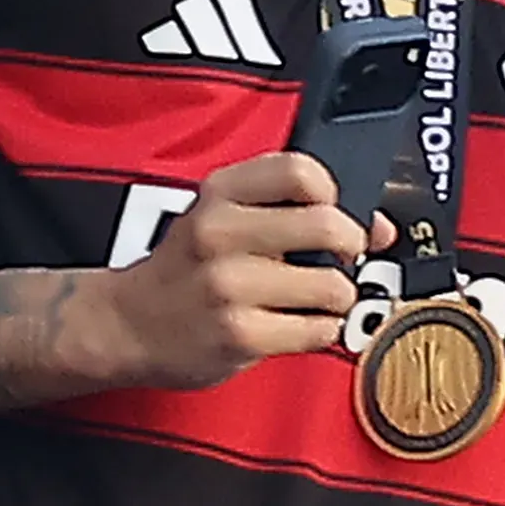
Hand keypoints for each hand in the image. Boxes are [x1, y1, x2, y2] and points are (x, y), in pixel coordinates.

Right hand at [78, 154, 367, 391]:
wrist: (124, 324)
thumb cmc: (186, 271)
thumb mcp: (222, 219)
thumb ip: (293, 211)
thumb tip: (379, 228)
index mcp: (217, 194)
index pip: (301, 171)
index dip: (333, 194)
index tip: (331, 213)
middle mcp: (219, 233)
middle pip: (328, 226)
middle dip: (349, 247)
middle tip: (337, 260)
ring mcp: (228, 286)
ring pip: (334, 287)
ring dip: (335, 299)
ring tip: (307, 300)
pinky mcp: (240, 334)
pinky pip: (320, 330)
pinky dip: (317, 331)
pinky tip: (290, 325)